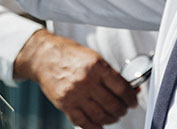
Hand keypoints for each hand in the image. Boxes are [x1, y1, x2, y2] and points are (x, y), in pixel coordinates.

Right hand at [14, 30, 137, 128]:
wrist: (44, 57)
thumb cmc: (69, 55)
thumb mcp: (93, 57)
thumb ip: (110, 74)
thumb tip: (130, 89)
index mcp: (96, 66)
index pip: (122, 88)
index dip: (131, 98)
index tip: (133, 101)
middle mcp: (86, 80)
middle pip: (113, 105)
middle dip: (122, 110)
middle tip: (123, 109)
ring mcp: (74, 94)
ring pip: (100, 116)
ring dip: (111, 120)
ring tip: (113, 116)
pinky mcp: (65, 104)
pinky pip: (83, 122)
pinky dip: (95, 127)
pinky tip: (99, 125)